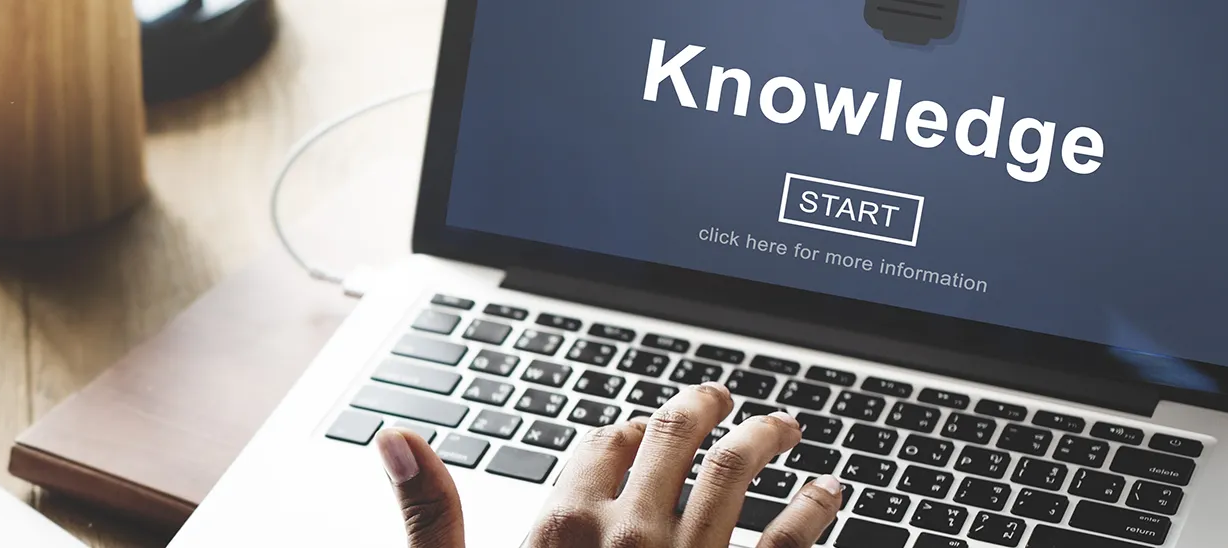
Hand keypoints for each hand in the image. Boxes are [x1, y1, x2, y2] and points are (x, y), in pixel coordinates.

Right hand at [376, 381, 844, 546]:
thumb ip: (432, 516)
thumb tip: (397, 439)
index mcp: (562, 528)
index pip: (599, 448)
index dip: (620, 432)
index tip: (638, 428)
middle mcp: (632, 536)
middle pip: (673, 443)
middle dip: (699, 412)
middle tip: (719, 398)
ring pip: (737, 477)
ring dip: (763, 441)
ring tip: (782, 426)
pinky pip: (790, 543)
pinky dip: (815, 509)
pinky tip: (830, 492)